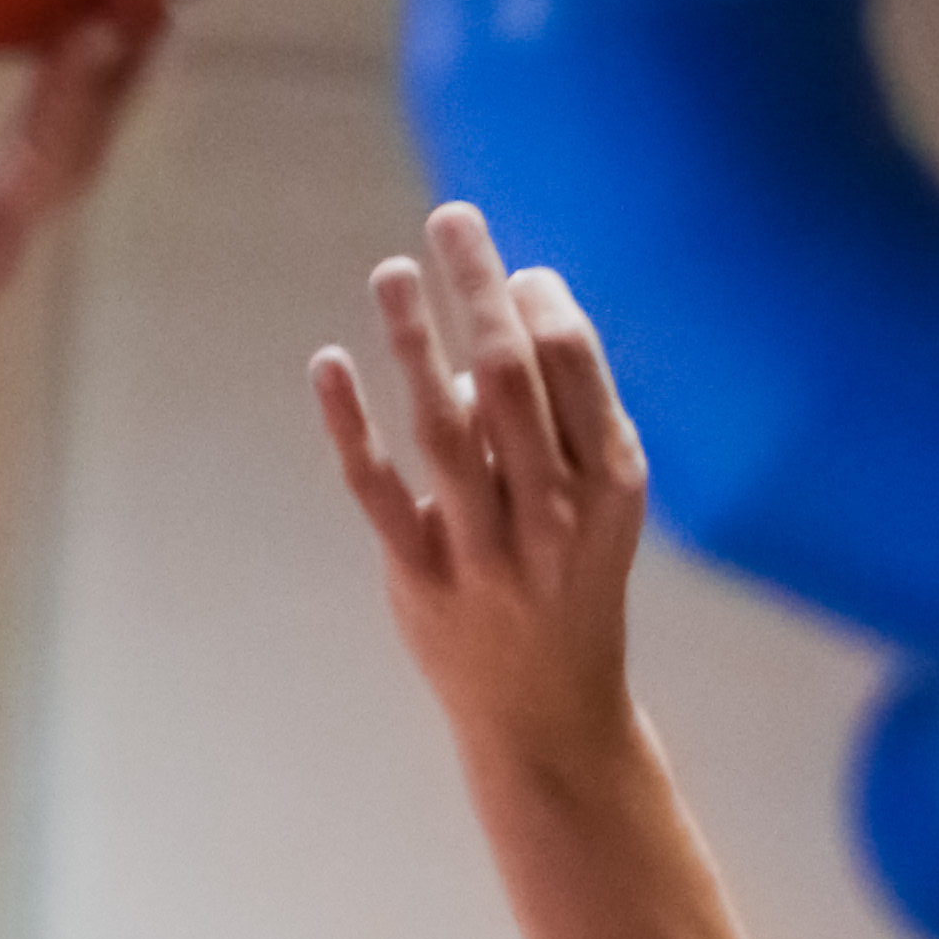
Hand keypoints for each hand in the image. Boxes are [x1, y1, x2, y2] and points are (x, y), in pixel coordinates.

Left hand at [313, 205, 649, 786]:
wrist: (549, 718)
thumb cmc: (570, 582)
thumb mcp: (595, 504)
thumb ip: (555, 416)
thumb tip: (491, 308)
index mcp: (610, 485)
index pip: (571, 365)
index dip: (538, 300)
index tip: (512, 271)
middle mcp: (553, 516)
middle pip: (508, 379)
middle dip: (478, 286)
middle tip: (451, 219)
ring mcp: (486, 553)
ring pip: (443, 428)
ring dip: (412, 338)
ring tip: (391, 271)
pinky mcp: (423, 582)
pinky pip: (379, 493)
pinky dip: (350, 426)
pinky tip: (328, 362)